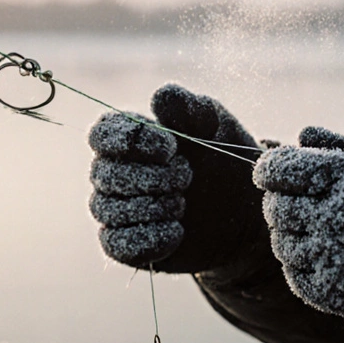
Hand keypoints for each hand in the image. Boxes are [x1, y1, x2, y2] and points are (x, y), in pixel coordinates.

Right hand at [88, 84, 264, 272]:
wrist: (241, 209)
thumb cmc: (221, 158)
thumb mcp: (214, 125)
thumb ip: (189, 108)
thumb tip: (159, 98)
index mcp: (126, 135)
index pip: (102, 134)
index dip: (131, 141)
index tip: (171, 148)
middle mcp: (111, 171)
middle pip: (104, 174)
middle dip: (151, 177)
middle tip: (187, 177)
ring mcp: (115, 209)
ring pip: (108, 210)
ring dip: (152, 207)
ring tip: (183, 204)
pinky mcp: (124, 244)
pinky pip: (116, 245)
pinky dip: (149, 239)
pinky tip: (178, 231)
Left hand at [254, 127, 343, 320]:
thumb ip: (342, 147)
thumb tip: (299, 135)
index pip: (279, 169)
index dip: (268, 168)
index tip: (273, 171)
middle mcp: (338, 216)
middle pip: (275, 207)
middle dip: (278, 200)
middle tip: (298, 200)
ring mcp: (335, 257)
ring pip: (282, 243)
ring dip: (292, 235)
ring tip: (320, 230)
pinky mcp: (337, 293)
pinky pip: (296, 277)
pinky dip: (301, 266)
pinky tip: (325, 255)